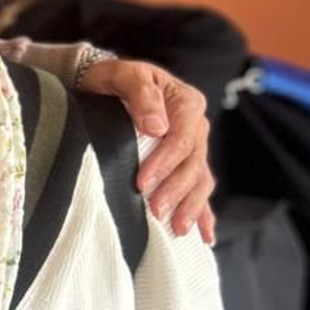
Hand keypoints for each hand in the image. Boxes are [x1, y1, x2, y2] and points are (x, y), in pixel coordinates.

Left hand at [77, 59, 215, 242]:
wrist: (106, 85)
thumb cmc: (115, 79)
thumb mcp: (124, 75)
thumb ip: (142, 96)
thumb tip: (156, 127)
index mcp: (186, 102)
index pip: (181, 138)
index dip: (165, 162)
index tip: (143, 181)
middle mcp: (196, 126)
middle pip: (192, 164)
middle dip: (176, 191)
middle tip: (156, 212)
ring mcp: (193, 147)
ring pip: (199, 181)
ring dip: (190, 206)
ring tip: (177, 228)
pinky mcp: (185, 164)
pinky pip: (199, 190)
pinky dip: (203, 213)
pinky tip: (204, 235)